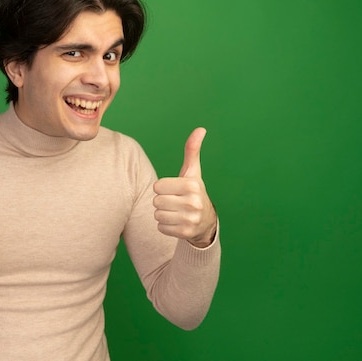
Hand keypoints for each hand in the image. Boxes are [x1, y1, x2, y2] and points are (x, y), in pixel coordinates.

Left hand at [153, 128, 216, 247]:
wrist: (205, 221)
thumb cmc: (193, 192)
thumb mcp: (193, 172)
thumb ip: (192, 150)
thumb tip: (200, 129)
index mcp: (192, 185)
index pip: (157, 186)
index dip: (163, 188)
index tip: (174, 190)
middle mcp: (193, 203)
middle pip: (156, 201)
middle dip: (162, 201)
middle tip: (175, 202)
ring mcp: (190, 219)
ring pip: (157, 215)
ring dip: (163, 214)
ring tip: (176, 212)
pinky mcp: (185, 233)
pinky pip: (160, 227)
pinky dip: (165, 226)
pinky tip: (177, 222)